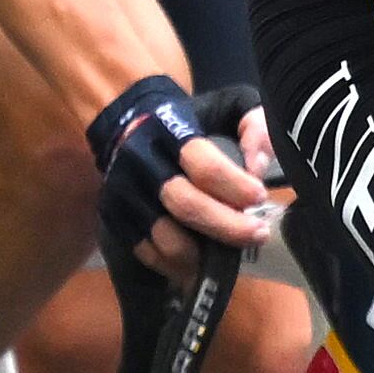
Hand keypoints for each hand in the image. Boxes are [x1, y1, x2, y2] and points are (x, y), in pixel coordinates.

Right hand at [87, 74, 277, 272]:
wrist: (128, 121)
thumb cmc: (188, 119)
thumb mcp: (227, 106)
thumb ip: (253, 125)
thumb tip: (260, 166)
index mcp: (170, 131)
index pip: (203, 165)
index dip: (235, 186)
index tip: (260, 197)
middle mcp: (142, 162)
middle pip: (185, 205)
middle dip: (227, 226)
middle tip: (257, 233)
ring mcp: (124, 193)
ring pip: (164, 237)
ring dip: (201, 254)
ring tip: (228, 256)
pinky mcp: (114, 216)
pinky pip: (146, 252)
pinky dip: (174, 265)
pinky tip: (198, 265)